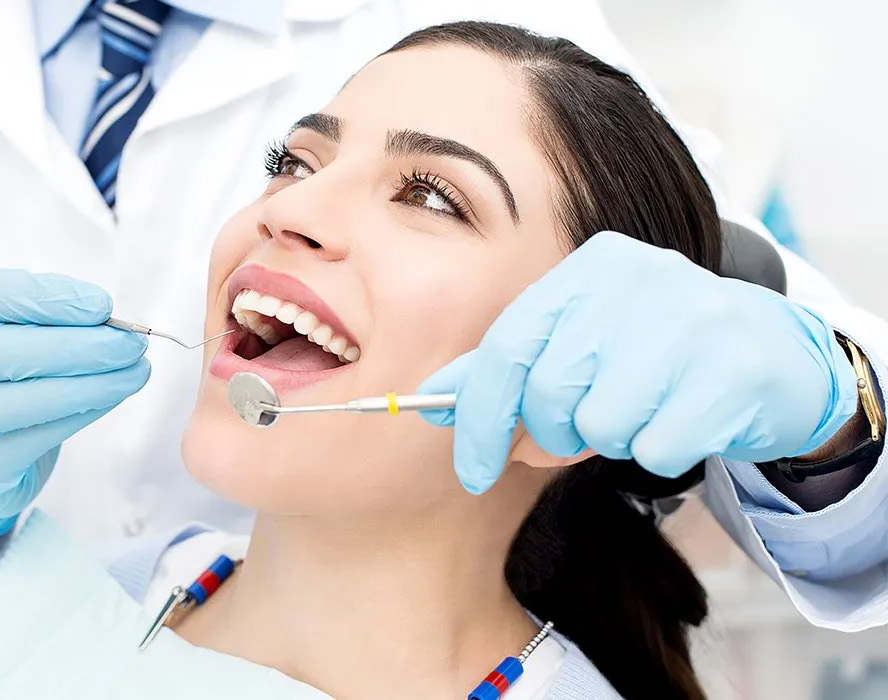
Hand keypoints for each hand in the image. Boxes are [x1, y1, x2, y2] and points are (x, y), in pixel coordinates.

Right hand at [0, 268, 150, 546]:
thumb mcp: (2, 332)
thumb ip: (42, 318)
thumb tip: (106, 319)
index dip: (48, 297)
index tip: (103, 305)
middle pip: (4, 351)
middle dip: (78, 346)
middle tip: (131, 344)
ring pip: (22, 400)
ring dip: (90, 384)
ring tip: (135, 372)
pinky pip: (35, 437)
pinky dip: (81, 414)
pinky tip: (110, 398)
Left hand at [420, 231, 857, 493]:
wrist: (778, 357)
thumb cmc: (657, 356)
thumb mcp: (580, 343)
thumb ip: (509, 368)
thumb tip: (431, 401)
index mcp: (590, 267)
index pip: (506, 348)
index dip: (479, 418)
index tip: (470, 471)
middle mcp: (638, 278)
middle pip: (549, 392)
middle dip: (553, 435)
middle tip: (579, 435)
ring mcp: (693, 319)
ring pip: (602, 424)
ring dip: (614, 440)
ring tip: (645, 412)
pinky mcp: (736, 369)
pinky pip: (657, 446)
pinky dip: (661, 451)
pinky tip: (686, 420)